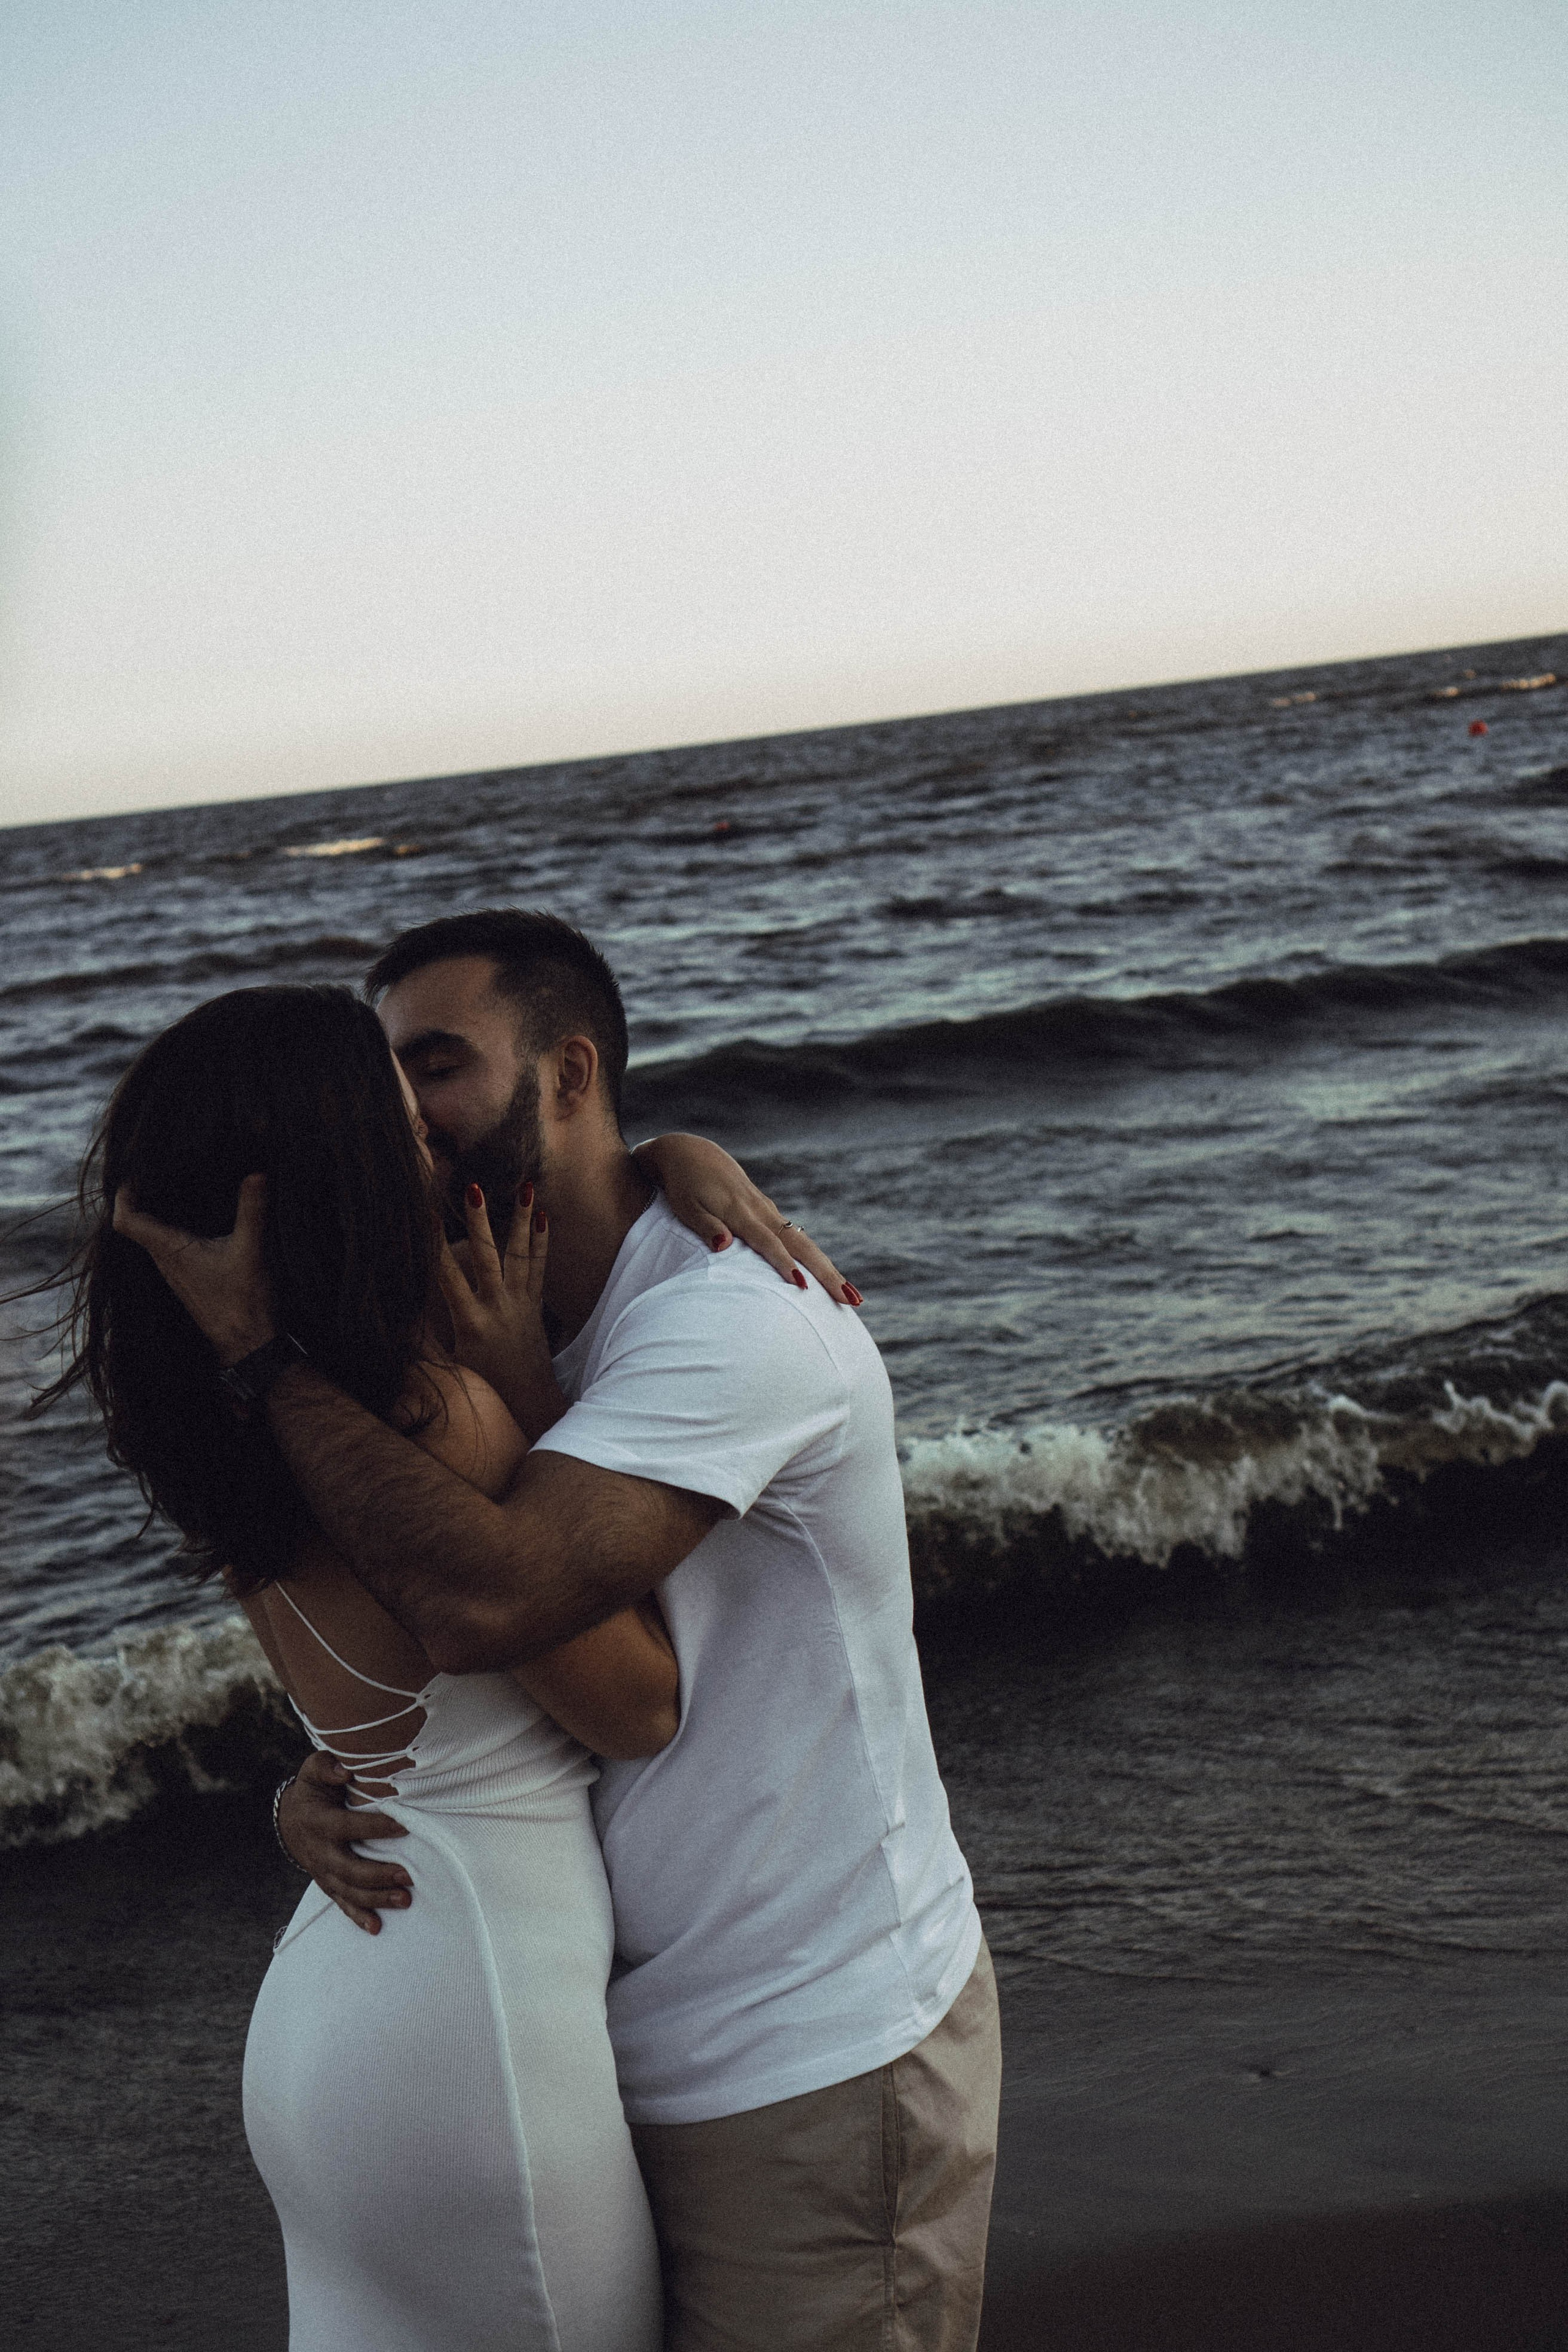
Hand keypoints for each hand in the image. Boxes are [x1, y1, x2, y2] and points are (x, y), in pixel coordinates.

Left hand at [113, 1171, 277, 1364]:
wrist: (249, 1344)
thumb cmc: (244, 1302)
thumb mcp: (251, 1250)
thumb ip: (252, 1211)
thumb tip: (256, 1175)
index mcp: (170, 1251)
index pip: (127, 1221)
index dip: (124, 1194)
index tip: (135, 1172)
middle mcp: (165, 1261)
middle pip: (136, 1224)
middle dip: (142, 1195)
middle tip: (158, 1168)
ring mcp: (176, 1272)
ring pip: (153, 1236)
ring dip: (158, 1211)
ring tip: (175, 1184)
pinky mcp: (189, 1279)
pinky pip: (170, 1246)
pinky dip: (174, 1227)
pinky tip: (197, 1217)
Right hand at [276, 1749, 412, 1933]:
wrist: (291, 1819)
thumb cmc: (314, 1790)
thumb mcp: (315, 1770)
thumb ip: (326, 1766)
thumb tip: (344, 1771)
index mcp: (320, 1822)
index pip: (348, 1827)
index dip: (375, 1827)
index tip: (404, 1826)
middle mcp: (321, 1852)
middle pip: (349, 1869)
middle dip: (379, 1875)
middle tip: (409, 1876)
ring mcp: (324, 1872)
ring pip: (349, 1891)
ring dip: (376, 1899)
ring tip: (405, 1900)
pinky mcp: (328, 1883)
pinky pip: (342, 1903)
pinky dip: (358, 1917)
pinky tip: (377, 1928)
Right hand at [437, 1182, 565, 1442]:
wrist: (529, 1400)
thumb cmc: (484, 1386)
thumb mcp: (451, 1364)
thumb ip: (426, 1339)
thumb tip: (391, 1321)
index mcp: (471, 1322)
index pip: (447, 1277)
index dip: (434, 1246)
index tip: (425, 1217)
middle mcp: (497, 1307)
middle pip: (486, 1257)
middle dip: (479, 1222)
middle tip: (473, 1189)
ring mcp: (520, 1302)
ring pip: (520, 1254)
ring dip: (520, 1219)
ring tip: (525, 1187)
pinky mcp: (535, 1303)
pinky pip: (539, 1266)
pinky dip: (540, 1240)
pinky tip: (543, 1215)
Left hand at [633, 1134, 860, 1304]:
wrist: (690, 1152)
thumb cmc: (684, 1185)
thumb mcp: (685, 1206)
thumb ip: (705, 1226)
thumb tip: (723, 1244)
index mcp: (740, 1212)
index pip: (768, 1242)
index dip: (784, 1264)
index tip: (803, 1287)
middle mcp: (761, 1212)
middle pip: (801, 1245)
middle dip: (827, 1273)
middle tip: (851, 1300)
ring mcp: (768, 1211)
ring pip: (805, 1243)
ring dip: (828, 1269)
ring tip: (852, 1296)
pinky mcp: (768, 1212)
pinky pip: (797, 1238)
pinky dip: (814, 1258)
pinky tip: (827, 1277)